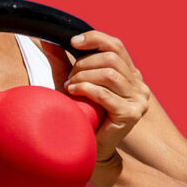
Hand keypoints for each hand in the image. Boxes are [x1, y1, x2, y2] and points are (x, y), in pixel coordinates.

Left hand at [64, 30, 150, 162]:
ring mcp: (139, 99)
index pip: (116, 45)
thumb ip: (61, 60)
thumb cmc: (81, 113)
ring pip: (109, 74)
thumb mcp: (70, 81)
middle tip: (70, 77)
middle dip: (84, 64)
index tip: (72, 42)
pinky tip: (73, 93)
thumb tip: (48, 39)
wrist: (87, 147)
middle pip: (111, 57)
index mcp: (129, 72)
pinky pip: (105, 94)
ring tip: (70, 87)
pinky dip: (86, 89)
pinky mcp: (132, 114)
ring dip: (84, 77)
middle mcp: (138, 83)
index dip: (94, 39)